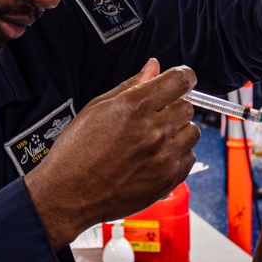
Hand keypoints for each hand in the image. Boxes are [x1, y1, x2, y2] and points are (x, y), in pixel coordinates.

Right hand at [23, 59, 200, 250]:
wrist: (69, 194)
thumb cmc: (76, 152)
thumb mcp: (97, 108)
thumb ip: (131, 85)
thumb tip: (153, 67)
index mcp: (135, 107)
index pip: (180, 80)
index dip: (183, 76)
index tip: (182, 80)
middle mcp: (154, 131)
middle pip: (187, 107)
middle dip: (174, 107)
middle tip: (154, 117)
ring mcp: (163, 157)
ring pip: (192, 132)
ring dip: (178, 131)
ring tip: (155, 139)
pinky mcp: (168, 179)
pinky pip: (189, 157)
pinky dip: (178, 155)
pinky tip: (156, 157)